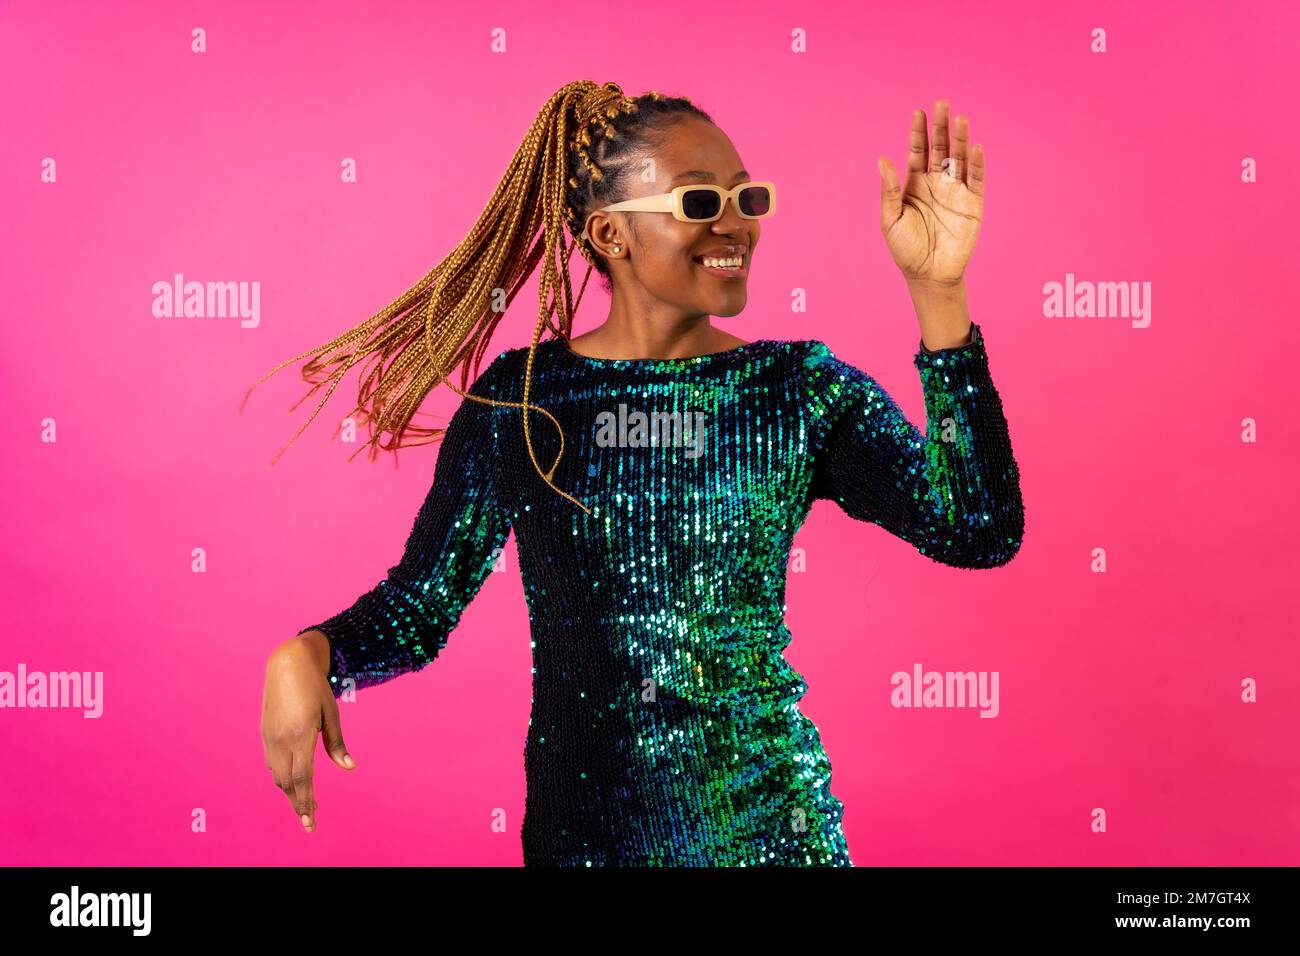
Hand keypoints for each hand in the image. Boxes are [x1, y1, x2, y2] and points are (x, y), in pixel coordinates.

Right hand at [261, 633, 354, 831]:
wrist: (287, 665)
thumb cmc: (315, 688)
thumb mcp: (330, 713)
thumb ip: (336, 743)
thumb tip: (350, 768)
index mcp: (300, 735)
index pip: (303, 778)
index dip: (306, 802)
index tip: (311, 821)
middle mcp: (281, 740)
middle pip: (288, 783)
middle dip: (298, 804)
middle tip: (310, 822)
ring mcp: (270, 738)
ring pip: (278, 776)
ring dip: (290, 793)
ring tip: (305, 806)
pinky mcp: (265, 735)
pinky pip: (272, 764)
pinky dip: (282, 779)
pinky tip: (292, 784)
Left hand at [878, 99, 984, 284]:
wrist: (928, 275)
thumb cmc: (906, 249)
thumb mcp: (890, 220)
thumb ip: (889, 190)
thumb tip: (881, 160)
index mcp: (915, 184)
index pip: (918, 151)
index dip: (918, 132)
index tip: (918, 112)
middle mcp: (937, 182)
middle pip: (940, 148)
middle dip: (941, 127)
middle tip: (942, 104)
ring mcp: (956, 191)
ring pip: (960, 158)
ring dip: (961, 139)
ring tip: (960, 119)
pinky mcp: (973, 203)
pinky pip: (976, 180)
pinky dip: (977, 164)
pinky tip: (975, 148)